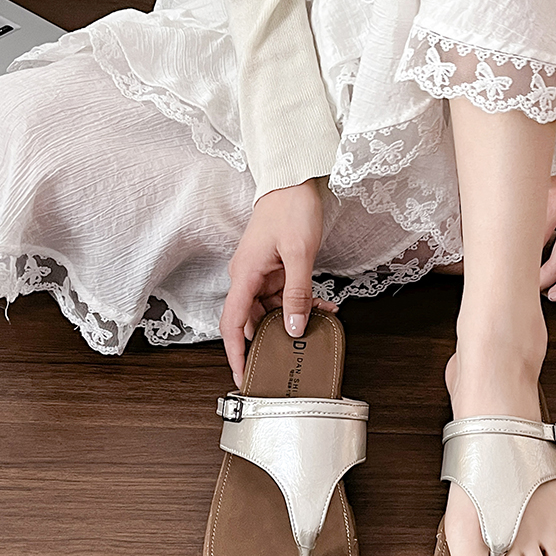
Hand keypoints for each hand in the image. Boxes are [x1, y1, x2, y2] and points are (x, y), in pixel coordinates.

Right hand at [219, 179, 335, 387]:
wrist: (294, 181)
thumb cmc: (291, 209)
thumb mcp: (300, 255)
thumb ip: (297, 294)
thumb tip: (293, 327)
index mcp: (244, 275)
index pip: (232, 324)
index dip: (235, 353)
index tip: (242, 374)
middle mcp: (248, 277)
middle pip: (252, 321)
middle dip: (271, 340)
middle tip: (288, 360)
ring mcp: (262, 274)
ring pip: (272, 310)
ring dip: (293, 320)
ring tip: (318, 328)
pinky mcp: (275, 270)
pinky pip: (285, 296)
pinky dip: (302, 304)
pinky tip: (323, 309)